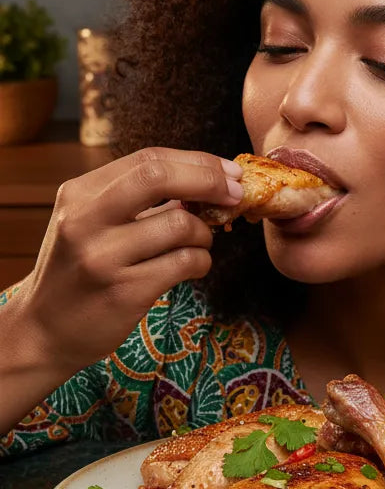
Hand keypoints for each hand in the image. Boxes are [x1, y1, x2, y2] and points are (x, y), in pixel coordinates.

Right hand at [14, 147, 242, 374]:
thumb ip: (139, 201)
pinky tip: (194, 266)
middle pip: (159, 176)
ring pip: (179, 225)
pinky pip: (184, 263)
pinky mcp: (124, 291)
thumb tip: (207, 181)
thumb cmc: (81, 270)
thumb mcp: (93, 223)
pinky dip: (201, 262)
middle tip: (235, 194)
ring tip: (199, 243)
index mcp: (79, 194)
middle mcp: (84, 220)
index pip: (149, 159)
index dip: (199, 162)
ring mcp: (102, 257)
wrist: (45, 329)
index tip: (229, 172)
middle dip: (210, 181)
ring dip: (205, 233)